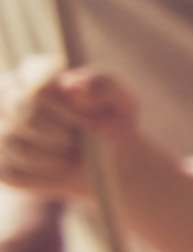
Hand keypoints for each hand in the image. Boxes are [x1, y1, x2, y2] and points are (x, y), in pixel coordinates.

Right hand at [0, 58, 139, 199]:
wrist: (107, 161)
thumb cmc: (112, 124)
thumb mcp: (123, 103)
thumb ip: (104, 86)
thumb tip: (73, 88)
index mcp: (36, 72)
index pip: (38, 90)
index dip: (68, 115)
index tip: (88, 126)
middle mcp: (9, 93)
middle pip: (23, 116)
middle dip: (60, 137)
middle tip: (77, 143)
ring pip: (13, 144)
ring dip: (51, 158)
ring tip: (68, 156)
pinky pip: (10, 172)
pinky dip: (39, 178)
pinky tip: (53, 170)